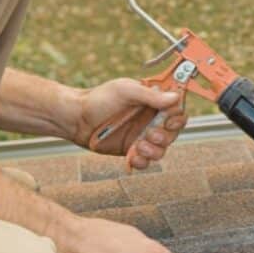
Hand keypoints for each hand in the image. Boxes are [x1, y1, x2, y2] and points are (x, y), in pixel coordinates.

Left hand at [72, 78, 188, 169]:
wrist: (76, 118)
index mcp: (153, 104)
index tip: (168, 121)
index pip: (177, 112)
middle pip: (173, 134)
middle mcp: (151, 121)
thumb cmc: (99, 99)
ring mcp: (142, 137)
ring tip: (139, 147)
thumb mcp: (126, 90)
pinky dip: (142, 162)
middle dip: (165, 137)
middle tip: (150, 135)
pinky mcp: (132, 151)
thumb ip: (151, 96)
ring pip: (162, 150)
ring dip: (154, 151)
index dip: (177, 119)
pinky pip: (146, 162)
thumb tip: (176, 97)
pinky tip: (132, 157)